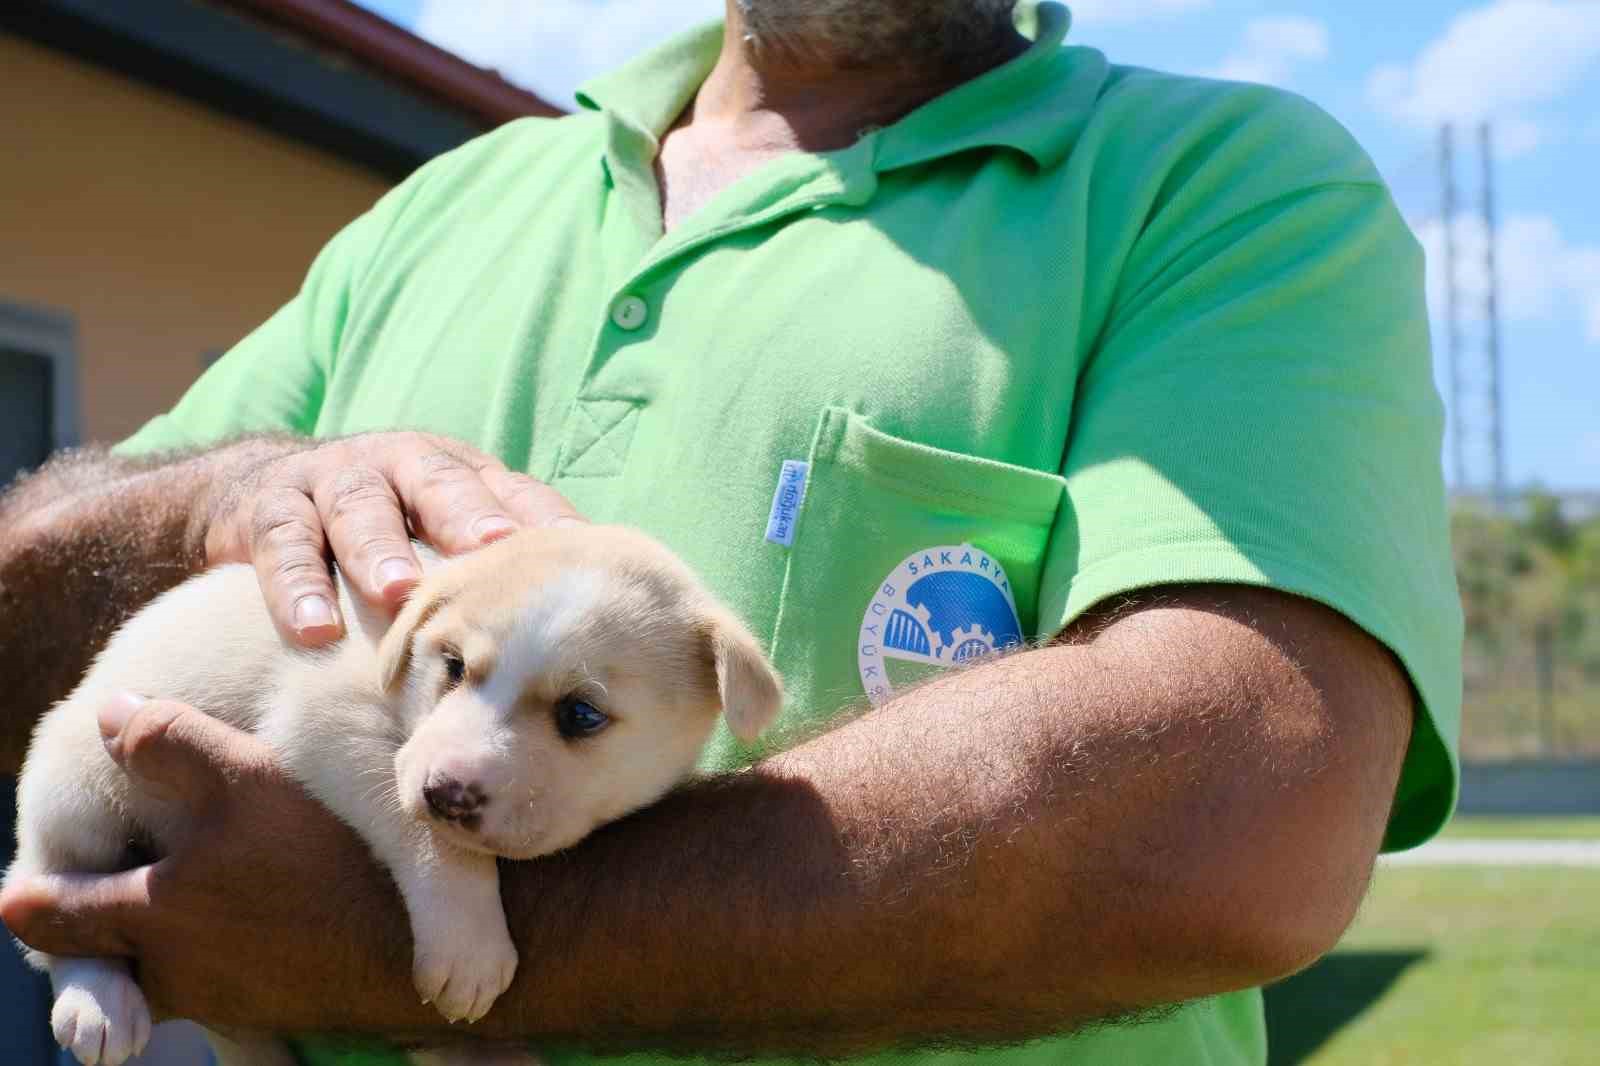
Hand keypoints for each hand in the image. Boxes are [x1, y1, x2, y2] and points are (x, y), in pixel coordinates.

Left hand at [0, 698, 430, 1032]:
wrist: (409, 951)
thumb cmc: (324, 862)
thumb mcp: (248, 781)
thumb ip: (171, 743)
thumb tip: (110, 712)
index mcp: (145, 918)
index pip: (45, 916)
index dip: (33, 892)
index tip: (30, 878)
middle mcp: (169, 973)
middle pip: (96, 953)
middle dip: (95, 919)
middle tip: (115, 874)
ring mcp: (220, 999)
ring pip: (157, 968)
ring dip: (162, 932)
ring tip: (197, 882)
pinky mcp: (269, 1005)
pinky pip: (217, 976)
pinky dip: (217, 946)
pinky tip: (258, 907)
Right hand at [201, 432, 582, 644]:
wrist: (257, 492)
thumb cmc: (384, 530)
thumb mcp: (441, 533)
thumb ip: (498, 565)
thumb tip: (590, 619)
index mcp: (456, 472)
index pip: (509, 491)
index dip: (541, 517)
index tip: (577, 549)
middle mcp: (399, 465)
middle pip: (438, 483)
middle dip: (466, 514)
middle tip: (492, 548)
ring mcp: (332, 481)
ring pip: (359, 509)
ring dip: (379, 550)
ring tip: (399, 593)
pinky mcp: (268, 510)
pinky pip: (284, 545)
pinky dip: (298, 587)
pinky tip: (315, 630)